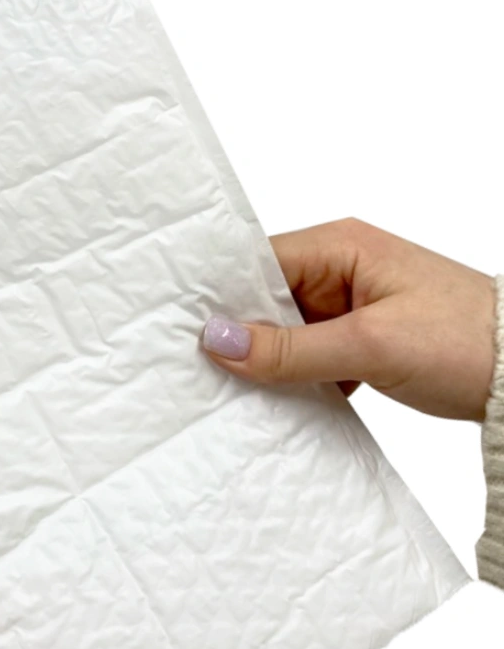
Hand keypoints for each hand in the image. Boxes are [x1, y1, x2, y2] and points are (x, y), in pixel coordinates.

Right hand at [202, 217, 496, 420]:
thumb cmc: (465, 341)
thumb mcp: (369, 345)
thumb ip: (291, 348)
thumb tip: (220, 341)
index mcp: (340, 245)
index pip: (257, 263)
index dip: (221, 297)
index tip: (183, 333)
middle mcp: (342, 265)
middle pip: (266, 299)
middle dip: (243, 336)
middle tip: (204, 373)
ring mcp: (353, 302)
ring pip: (287, 331)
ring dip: (272, 362)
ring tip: (241, 394)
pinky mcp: (364, 337)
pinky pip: (312, 353)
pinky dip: (300, 378)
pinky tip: (286, 403)